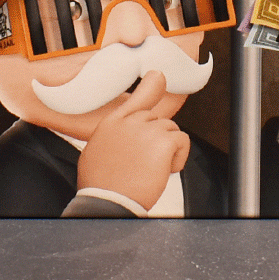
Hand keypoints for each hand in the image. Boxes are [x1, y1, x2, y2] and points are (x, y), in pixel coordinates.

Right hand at [78, 70, 190, 211]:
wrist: (107, 203)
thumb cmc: (100, 185)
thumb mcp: (96, 151)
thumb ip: (114, 135)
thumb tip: (124, 135)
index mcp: (113, 122)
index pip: (138, 98)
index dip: (152, 85)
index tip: (158, 76)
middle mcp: (130, 121)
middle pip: (158, 119)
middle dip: (156, 140)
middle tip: (143, 164)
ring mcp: (148, 129)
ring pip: (171, 130)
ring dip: (167, 150)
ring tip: (150, 170)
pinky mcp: (163, 142)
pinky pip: (182, 141)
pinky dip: (178, 158)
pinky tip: (163, 172)